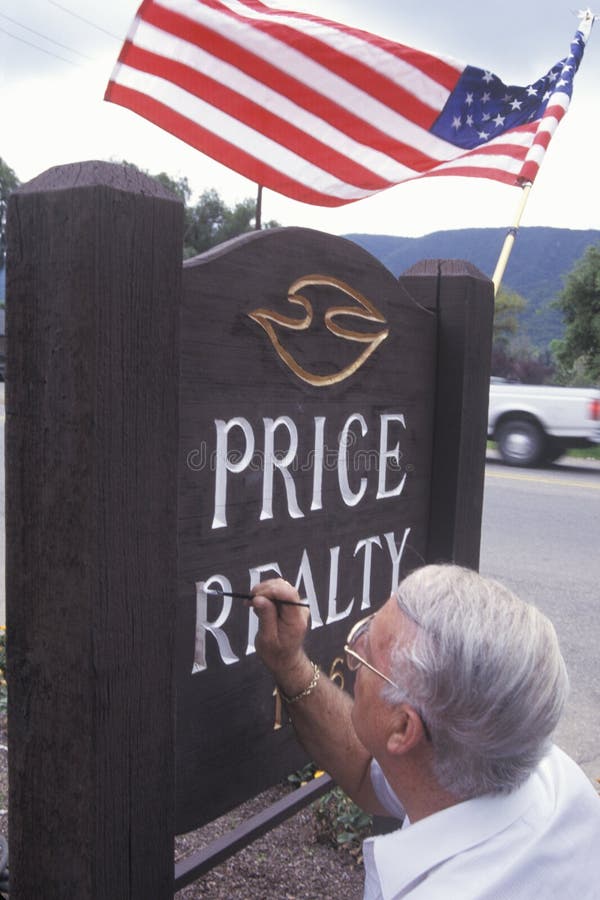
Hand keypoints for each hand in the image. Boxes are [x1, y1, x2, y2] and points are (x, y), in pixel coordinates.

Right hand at [250, 578, 312, 693]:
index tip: (255, 596)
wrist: (285, 661)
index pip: (288, 594)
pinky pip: (278, 593)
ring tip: (253, 604)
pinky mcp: (290, 606)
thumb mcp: (267, 638)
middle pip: (283, 587)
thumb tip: (258, 599)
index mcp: (295, 619)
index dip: (271, 590)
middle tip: (250, 600)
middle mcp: (299, 610)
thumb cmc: (276, 654)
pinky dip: (265, 595)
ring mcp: (295, 607)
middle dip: (264, 590)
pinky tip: (259, 606)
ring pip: (280, 587)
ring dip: (264, 591)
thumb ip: (265, 616)